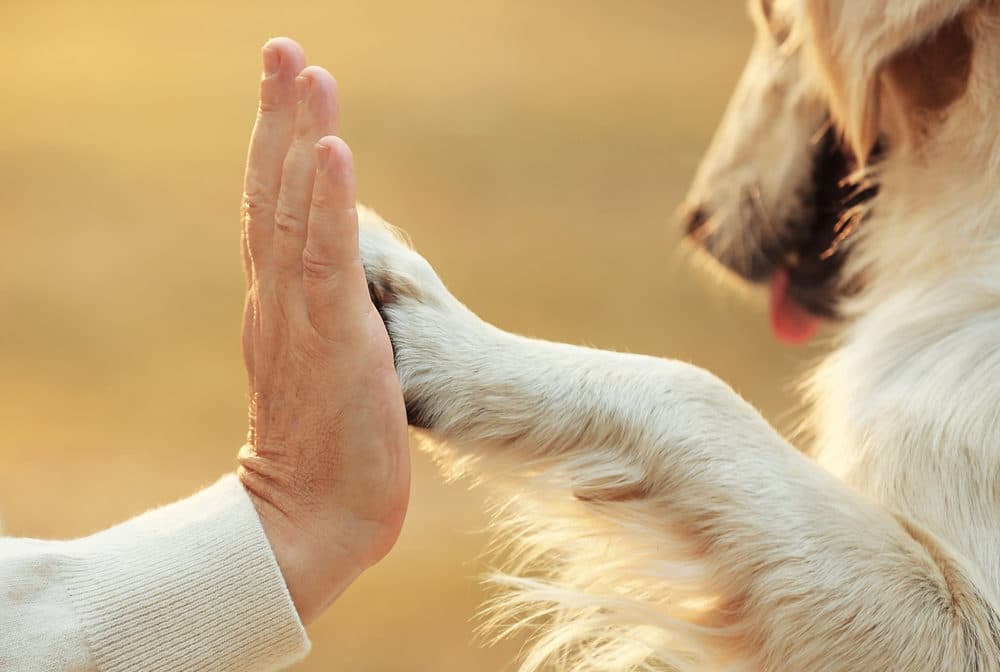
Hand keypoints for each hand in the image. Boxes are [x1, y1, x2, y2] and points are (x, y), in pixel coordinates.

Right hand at [236, 37, 409, 624]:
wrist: (318, 517)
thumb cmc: (329, 447)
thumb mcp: (326, 365)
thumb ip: (326, 318)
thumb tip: (344, 282)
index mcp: (280, 304)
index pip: (273, 209)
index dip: (278, 145)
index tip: (286, 85)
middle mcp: (279, 300)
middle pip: (273, 193)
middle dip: (279, 117)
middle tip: (281, 49)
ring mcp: (301, 318)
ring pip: (294, 212)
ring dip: (299, 139)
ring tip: (304, 72)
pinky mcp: (332, 340)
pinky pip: (327, 260)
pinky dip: (327, 202)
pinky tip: (330, 150)